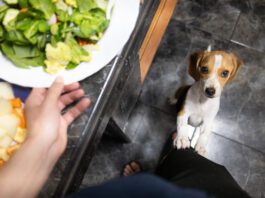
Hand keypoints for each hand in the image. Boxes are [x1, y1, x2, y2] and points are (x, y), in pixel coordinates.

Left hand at [0, 77, 89, 197]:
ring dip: (73, 97)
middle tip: (78, 84)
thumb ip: (55, 89)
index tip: (65, 77)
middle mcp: (43, 107)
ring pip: (64, 103)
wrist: (46, 146)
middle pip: (56, 94)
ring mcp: (53, 115)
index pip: (43, 87)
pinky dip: (77, 108)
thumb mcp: (49, 103)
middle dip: (66, 89)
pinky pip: (70, 113)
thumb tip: (59, 77)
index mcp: (35, 101)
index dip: (54, 82)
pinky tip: (86, 102)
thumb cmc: (43, 122)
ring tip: (83, 92)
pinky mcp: (61, 123)